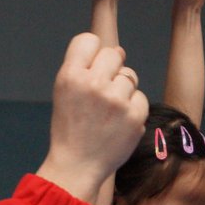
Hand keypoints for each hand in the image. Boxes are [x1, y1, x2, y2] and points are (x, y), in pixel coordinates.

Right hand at [36, 33, 148, 203]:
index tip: (91, 67)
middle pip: (114, 54)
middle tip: (103, 91)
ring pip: (130, 76)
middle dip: (111, 69)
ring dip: (123, 90)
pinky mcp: (134, 116)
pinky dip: (133, 109)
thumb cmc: (71, 127)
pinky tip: (119, 122)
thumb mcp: (64, 92)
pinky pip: (140, 97)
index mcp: (70, 75)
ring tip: (109, 110)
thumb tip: (118, 51)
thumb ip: (84, 68)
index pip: (89, 40)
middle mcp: (93, 84)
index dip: (93, 52)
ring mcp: (116, 100)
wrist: (77, 165)